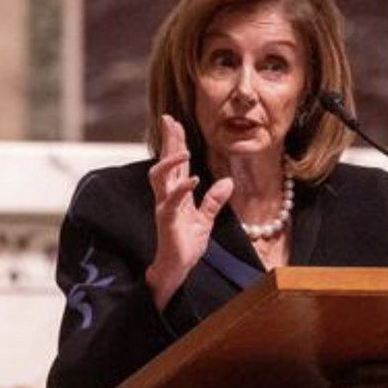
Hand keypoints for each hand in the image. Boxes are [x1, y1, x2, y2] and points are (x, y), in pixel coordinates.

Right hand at [145, 115, 232, 308]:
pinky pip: (172, 201)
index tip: (174, 122)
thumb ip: (214, 200)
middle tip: (168, 119)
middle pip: (164, 162)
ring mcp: (165, 207)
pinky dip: (183, 189)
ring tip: (183, 150)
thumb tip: (228, 181)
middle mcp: (167, 196)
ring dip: (171, 162)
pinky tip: (195, 179)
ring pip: (160, 177)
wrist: (177, 268)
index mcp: (176, 194)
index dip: (175, 142)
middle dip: (167, 141)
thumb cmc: (187, 244)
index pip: (175, 163)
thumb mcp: (206, 219)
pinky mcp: (168, 221)